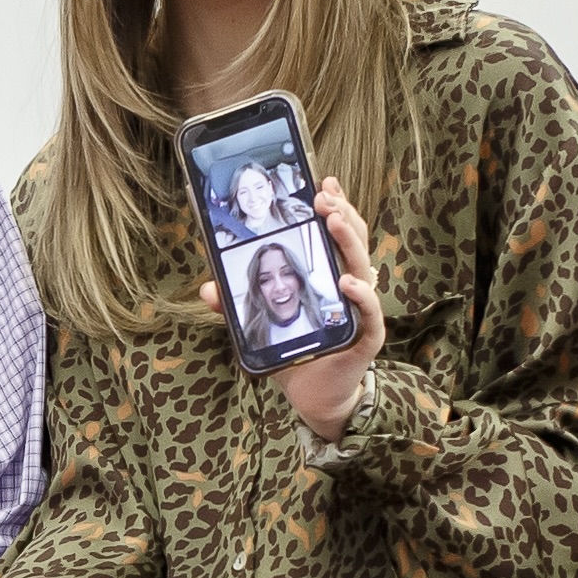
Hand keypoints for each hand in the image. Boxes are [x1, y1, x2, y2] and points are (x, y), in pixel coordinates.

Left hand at [198, 175, 386, 440]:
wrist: (315, 395)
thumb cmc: (297, 350)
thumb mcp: (262, 323)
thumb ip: (236, 304)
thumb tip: (206, 288)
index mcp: (331, 273)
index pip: (338, 231)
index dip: (334, 205)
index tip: (322, 182)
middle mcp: (351, 285)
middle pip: (354, 240)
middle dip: (341, 213)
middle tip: (323, 197)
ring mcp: (362, 309)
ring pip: (363, 266)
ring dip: (348, 241)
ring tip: (332, 221)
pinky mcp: (367, 336)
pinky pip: (371, 313)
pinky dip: (362, 296)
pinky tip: (347, 282)